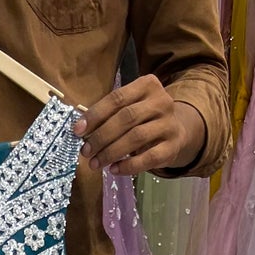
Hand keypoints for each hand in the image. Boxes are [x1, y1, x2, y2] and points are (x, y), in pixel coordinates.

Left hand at [72, 76, 206, 175]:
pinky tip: (114, 170)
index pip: (117, 98)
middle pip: (126, 118)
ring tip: (95, 163)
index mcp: (147, 85)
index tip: (77, 131)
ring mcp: (169, 124)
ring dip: (111, 152)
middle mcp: (161, 101)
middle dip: (101, 136)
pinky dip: (128, 166)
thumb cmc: (144, 117)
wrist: (176, 130)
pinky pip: (148, 158)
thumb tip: (81, 130)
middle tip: (86, 151)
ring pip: (136, 138)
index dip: (95, 115)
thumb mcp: (129, 107)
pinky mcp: (173, 146)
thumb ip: (109, 114)